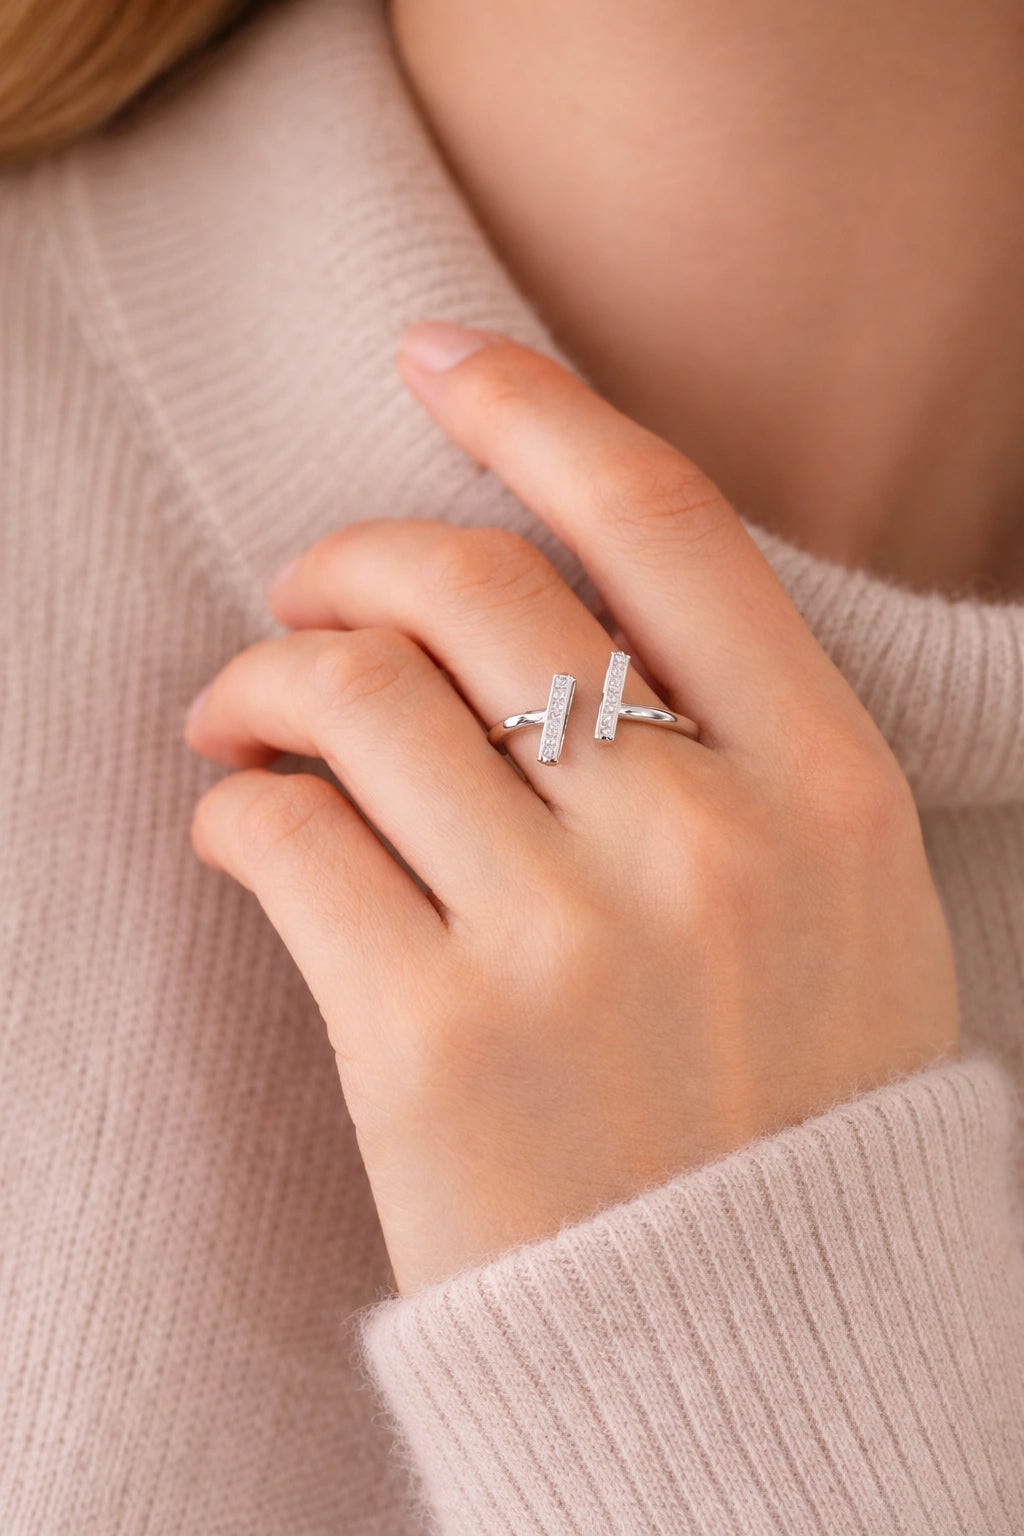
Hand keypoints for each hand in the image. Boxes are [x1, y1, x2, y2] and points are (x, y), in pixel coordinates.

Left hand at [184, 323, 958, 1295]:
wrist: (754, 1363)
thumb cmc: (786, 1120)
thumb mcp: (837, 910)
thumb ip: (732, 750)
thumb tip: (541, 614)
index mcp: (829, 791)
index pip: (660, 521)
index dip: (534, 405)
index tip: (437, 356)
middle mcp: (704, 843)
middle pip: (472, 587)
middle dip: (352, 560)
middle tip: (303, 598)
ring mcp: (565, 946)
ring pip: (354, 695)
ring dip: (262, 677)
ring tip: (240, 714)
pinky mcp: (429, 1048)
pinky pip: (281, 838)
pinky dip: (234, 805)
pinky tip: (241, 829)